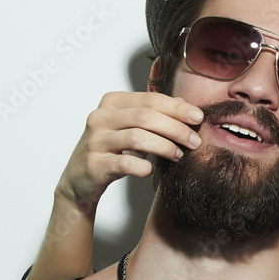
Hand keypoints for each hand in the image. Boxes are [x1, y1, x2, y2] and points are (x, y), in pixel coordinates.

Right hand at [55, 92, 203, 211]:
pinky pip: (125, 163)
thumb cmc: (111, 150)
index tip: (198, 117)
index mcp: (111, 102)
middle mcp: (100, 117)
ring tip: (178, 155)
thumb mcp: (132, 127)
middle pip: (146, 117)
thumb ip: (154, 114)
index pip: (150, 99)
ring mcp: (95, 141)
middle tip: (194, 141)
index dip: (177, 108)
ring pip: (137, 138)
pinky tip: (151, 170)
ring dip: (164, 147)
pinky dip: (143, 167)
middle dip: (176, 128)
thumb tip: (183, 104)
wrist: (80, 179)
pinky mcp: (94, 164)